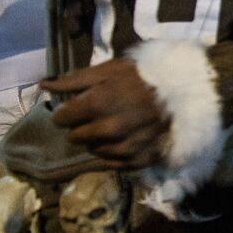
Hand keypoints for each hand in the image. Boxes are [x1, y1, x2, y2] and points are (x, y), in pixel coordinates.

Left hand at [46, 60, 169, 168]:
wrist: (188, 91)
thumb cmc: (146, 75)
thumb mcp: (110, 70)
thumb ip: (74, 80)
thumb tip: (43, 85)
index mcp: (97, 104)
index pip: (62, 119)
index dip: (68, 111)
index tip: (80, 106)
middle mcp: (108, 130)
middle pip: (76, 136)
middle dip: (83, 125)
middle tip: (101, 114)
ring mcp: (124, 147)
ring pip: (94, 150)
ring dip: (99, 140)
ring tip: (117, 124)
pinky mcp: (138, 160)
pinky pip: (113, 162)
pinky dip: (116, 152)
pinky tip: (127, 137)